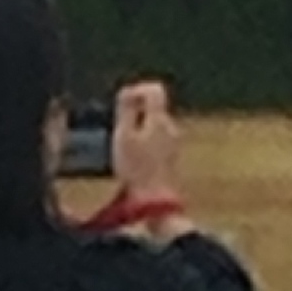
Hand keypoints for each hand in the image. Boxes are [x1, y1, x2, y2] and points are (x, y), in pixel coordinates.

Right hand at [110, 79, 186, 231]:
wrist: (154, 201)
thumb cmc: (136, 170)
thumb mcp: (124, 135)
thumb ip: (127, 109)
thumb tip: (129, 91)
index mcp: (160, 120)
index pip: (155, 89)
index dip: (136, 90)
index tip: (122, 104)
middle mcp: (172, 128)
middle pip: (154, 106)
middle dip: (134, 112)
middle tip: (118, 130)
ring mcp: (173, 142)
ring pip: (153, 124)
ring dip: (137, 128)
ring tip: (124, 147)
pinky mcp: (170, 156)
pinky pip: (155, 139)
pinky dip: (143, 142)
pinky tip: (132, 159)